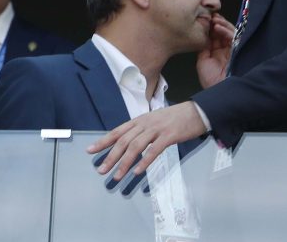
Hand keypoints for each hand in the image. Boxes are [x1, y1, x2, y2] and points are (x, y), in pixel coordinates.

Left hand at [86, 102, 205, 180]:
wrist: (196, 111)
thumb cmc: (174, 118)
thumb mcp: (153, 121)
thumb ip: (140, 131)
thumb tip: (127, 142)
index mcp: (139, 120)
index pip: (117, 132)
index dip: (103, 141)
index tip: (90, 150)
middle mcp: (144, 124)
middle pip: (123, 141)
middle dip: (110, 156)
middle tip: (101, 170)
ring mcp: (156, 129)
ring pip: (136, 147)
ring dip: (124, 163)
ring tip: (117, 175)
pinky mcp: (169, 136)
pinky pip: (154, 150)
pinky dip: (144, 161)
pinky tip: (137, 171)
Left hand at [197, 12, 233, 87]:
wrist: (219, 89)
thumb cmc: (210, 80)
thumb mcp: (203, 61)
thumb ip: (204, 49)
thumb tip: (203, 37)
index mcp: (218, 53)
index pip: (216, 36)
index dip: (211, 28)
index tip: (206, 20)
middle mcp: (226, 50)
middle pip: (224, 33)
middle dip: (218, 24)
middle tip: (211, 17)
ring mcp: (233, 50)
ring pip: (230, 33)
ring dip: (222, 25)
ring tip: (214, 20)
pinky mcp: (238, 51)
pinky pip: (234, 38)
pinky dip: (226, 31)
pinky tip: (218, 27)